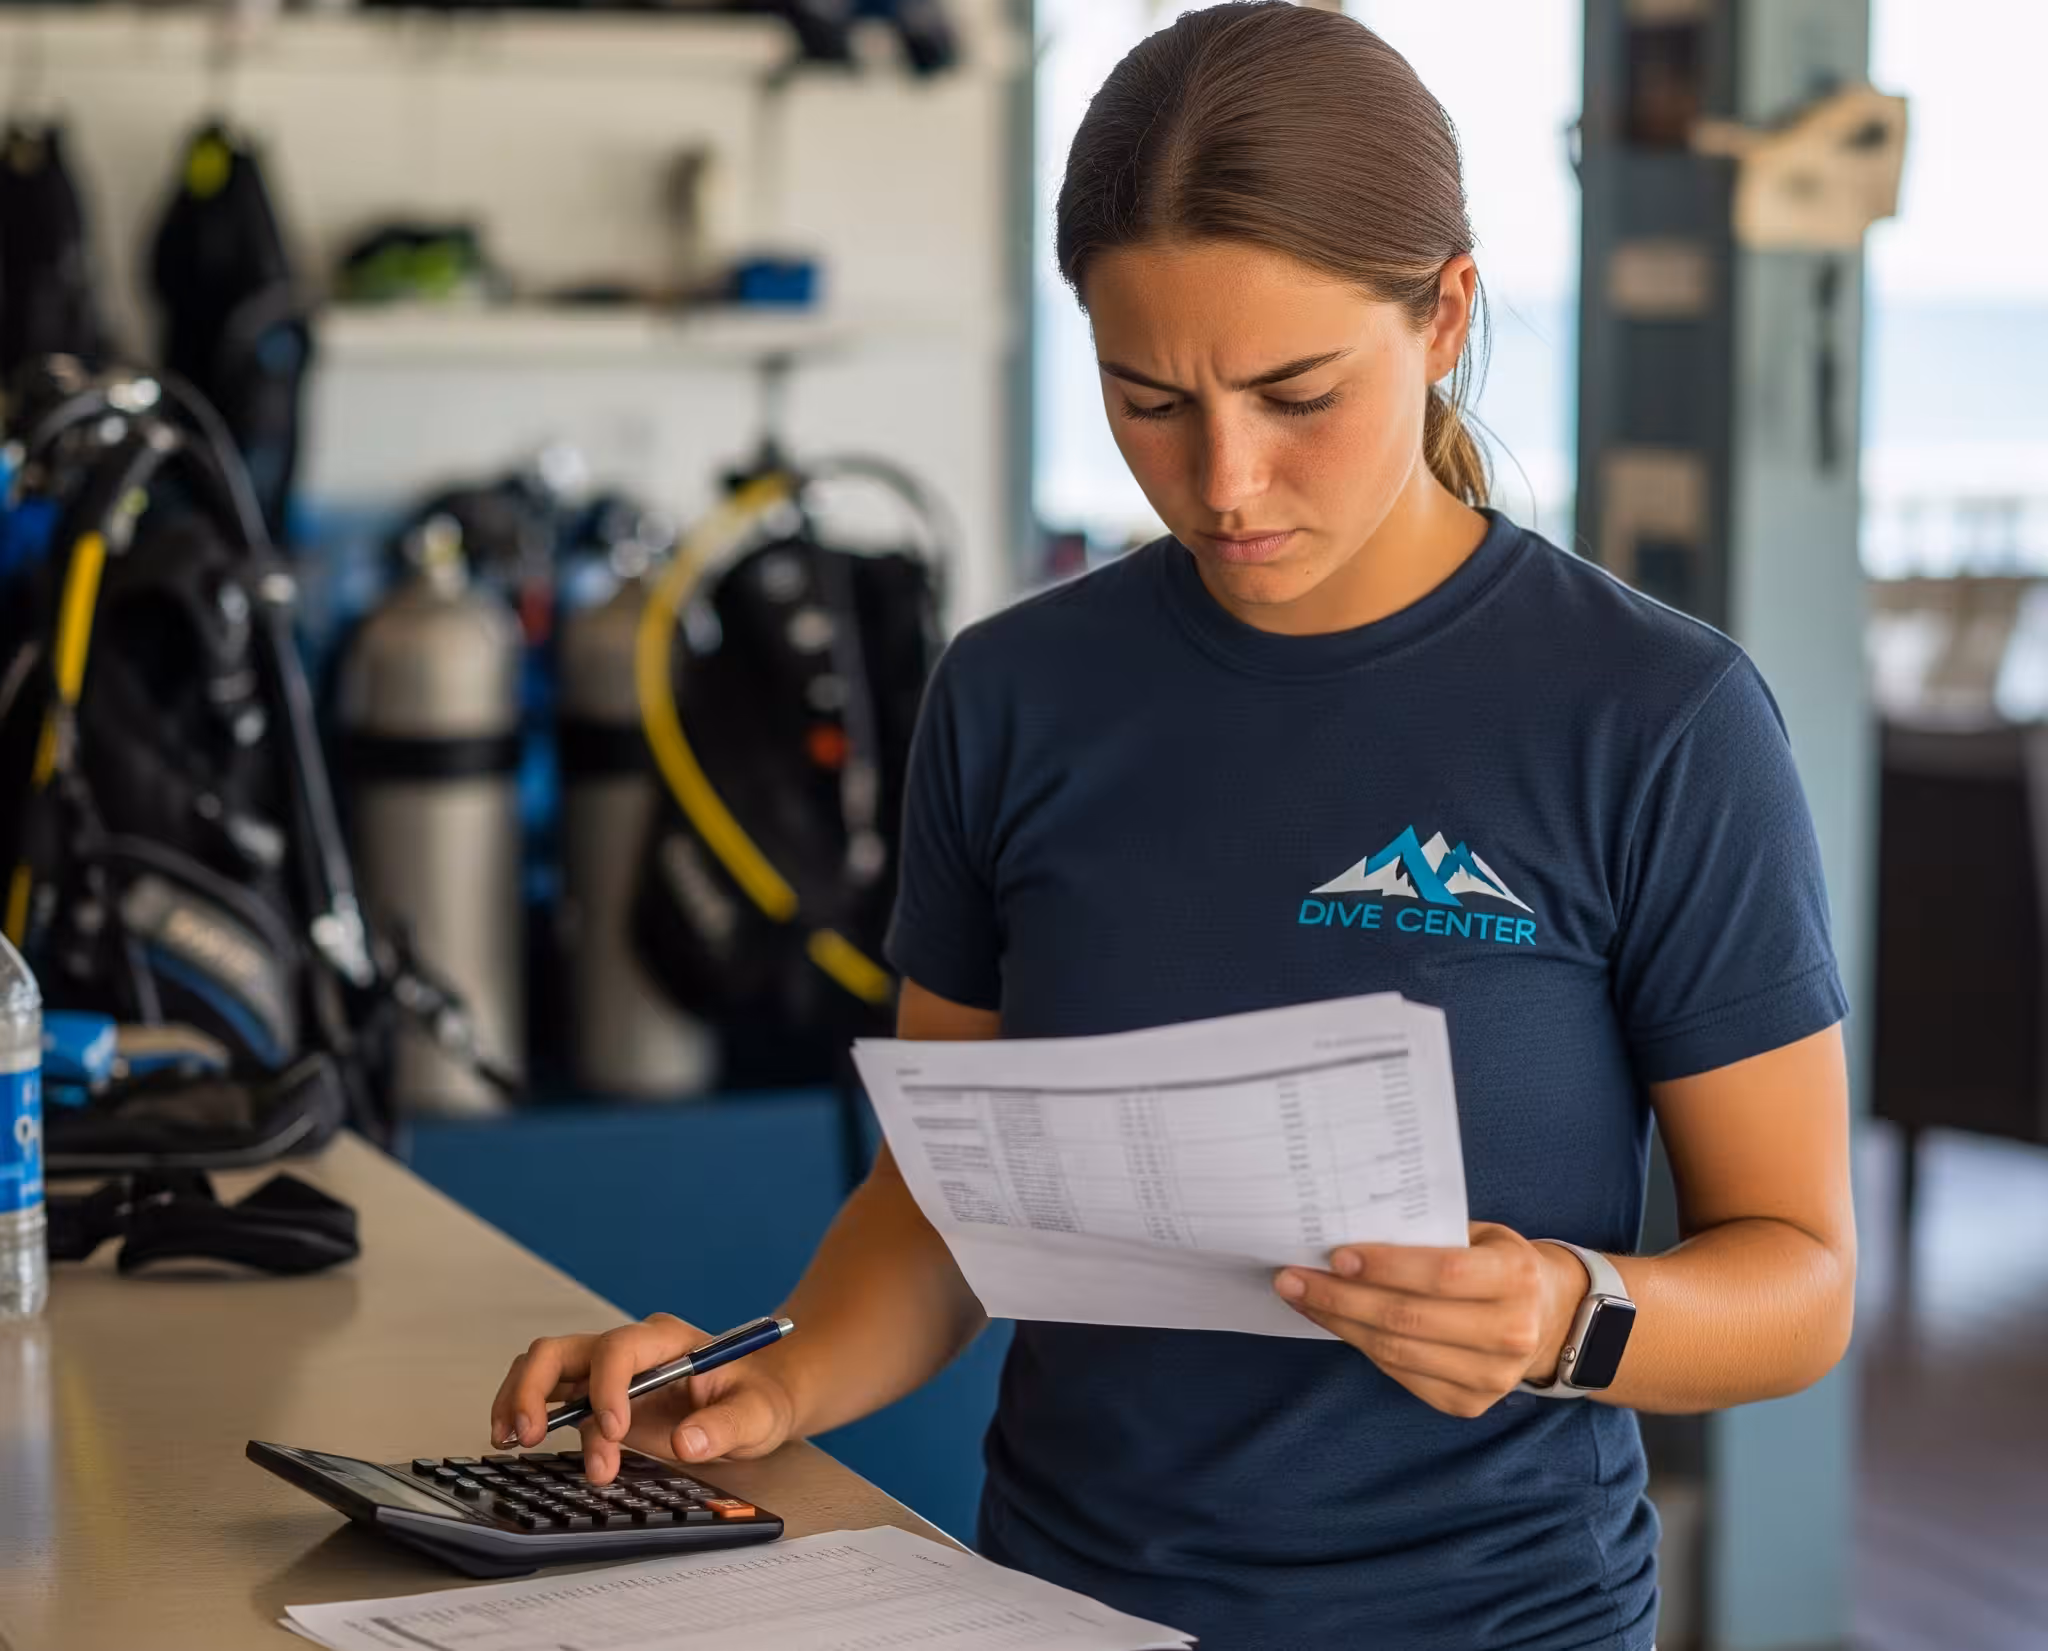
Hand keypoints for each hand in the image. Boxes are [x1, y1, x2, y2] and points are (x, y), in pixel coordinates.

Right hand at [489, 1313, 799, 1485]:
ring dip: (523, 1402)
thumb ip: (726, 1426)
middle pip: (563, 1349)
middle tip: (530, 1435)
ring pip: (545, 1368)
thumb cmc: (759, 1399)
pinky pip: (551, 1396)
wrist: (758, 1399)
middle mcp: (630, 1347)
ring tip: (513, 1442)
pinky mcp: (597, 1396)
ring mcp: (608, 1371)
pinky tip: (519, 1442)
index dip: (607, 1388)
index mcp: (668, 1340)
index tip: (614, 1432)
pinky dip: (529, 1414)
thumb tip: (687, 1442)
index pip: (620, 1348)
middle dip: (537, 1388)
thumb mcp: (759, 1414)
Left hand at [1274, 1223, 1585, 1417]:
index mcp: (1516, 1278)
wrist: (1547, 1318)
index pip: (1443, 1273)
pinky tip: (1334, 1323)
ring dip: (1339, 1323)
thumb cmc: (1498, 1263)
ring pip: (1396, 1352)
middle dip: (1341, 1297)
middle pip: (1408, 1318)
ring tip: (1300, 1297)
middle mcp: (1510, 1332)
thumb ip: (1429, 1234)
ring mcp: (1492, 1377)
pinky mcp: (1469, 1404)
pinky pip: (1400, 1374)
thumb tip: (1349, 1230)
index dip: (1386, 1266)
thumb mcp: (1480, 1235)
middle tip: (1292, 1277)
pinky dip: (1360, 1346)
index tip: (1335, 1255)